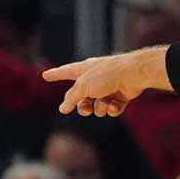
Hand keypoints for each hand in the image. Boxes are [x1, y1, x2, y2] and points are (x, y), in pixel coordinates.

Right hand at [42, 47, 168, 116]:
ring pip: (97, 106)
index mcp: (84, 70)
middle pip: (82, 98)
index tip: (46, 75)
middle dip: (83, 107)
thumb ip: (71, 98)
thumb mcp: (83, 86)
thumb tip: (63, 108)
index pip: (65, 72)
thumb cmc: (106, 75)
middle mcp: (95, 78)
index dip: (55, 74)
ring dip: (99, 108)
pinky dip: (112, 109)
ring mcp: (109, 87)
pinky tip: (115, 104)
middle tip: (86, 107)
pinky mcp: (121, 96)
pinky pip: (111, 109)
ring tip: (105, 102)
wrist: (134, 74)